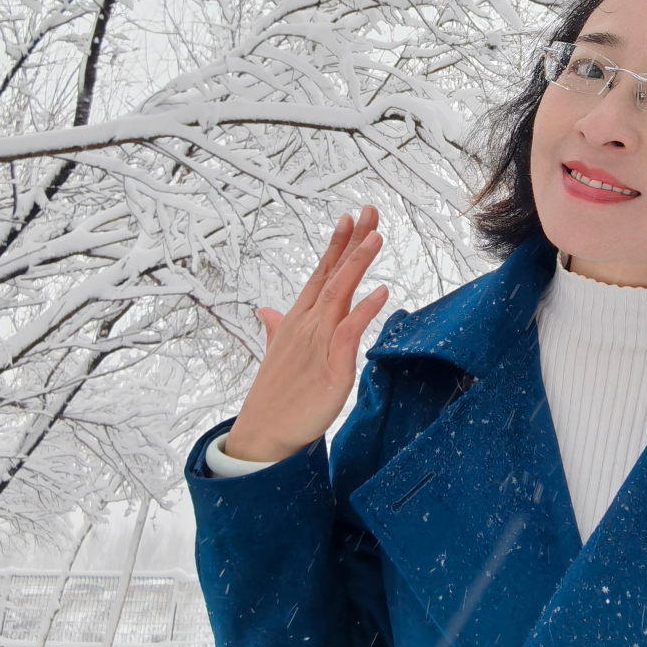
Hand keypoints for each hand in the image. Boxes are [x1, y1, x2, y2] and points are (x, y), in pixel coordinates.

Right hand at [221, 207, 388, 462]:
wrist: (265, 435)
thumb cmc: (275, 396)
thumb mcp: (277, 355)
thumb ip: (276, 328)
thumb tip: (267, 310)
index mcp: (297, 320)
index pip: (320, 274)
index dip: (337, 246)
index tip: (351, 218)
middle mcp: (307, 325)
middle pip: (332, 275)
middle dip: (352, 242)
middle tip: (369, 211)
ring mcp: (318, 343)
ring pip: (339, 294)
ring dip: (358, 264)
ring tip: (376, 237)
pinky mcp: (332, 366)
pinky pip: (349, 332)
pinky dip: (364, 310)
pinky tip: (381, 291)